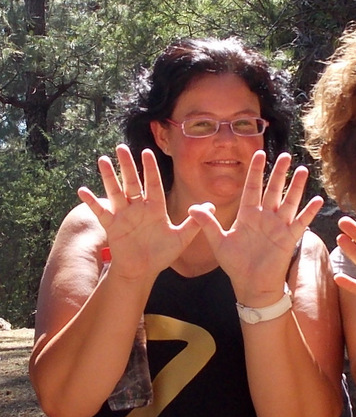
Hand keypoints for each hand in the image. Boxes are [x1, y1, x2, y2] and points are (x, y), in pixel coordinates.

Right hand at [77, 145, 200, 280]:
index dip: (150, 169)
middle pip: (132, 182)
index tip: (147, 152)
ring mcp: (124, 215)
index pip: (153, 184)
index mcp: (155, 208)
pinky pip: (100, 211)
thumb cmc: (162, 254)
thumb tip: (211, 207)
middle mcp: (138, 208)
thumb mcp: (181, 238)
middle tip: (121, 147)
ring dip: (109, 176)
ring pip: (115, 191)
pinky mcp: (112, 226)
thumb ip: (195, 223)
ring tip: (103, 160)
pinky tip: (83, 190)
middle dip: (127, 165)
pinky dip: (92, 202)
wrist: (143, 270)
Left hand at [188, 150, 323, 304]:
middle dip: (279, 172)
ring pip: (289, 201)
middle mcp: (264, 217)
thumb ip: (208, 224)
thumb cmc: (235, 264)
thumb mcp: (219, 242)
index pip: (252, 187)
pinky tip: (318, 200)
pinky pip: (301, 222)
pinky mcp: (289, 238)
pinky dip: (309, 212)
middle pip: (273, 189)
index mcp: (248, 214)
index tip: (259, 154)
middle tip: (285, 155)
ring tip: (302, 170)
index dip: (255, 171)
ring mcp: (278, 227)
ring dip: (296, 187)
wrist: (251, 284)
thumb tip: (191, 208)